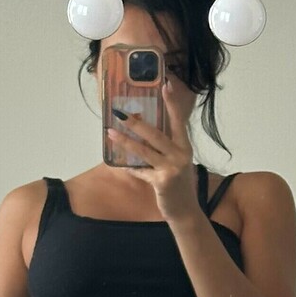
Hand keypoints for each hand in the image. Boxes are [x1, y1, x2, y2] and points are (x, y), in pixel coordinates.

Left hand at [106, 97, 198, 221]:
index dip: (172, 103)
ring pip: (144, 151)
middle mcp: (181, 155)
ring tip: (110, 132)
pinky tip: (122, 164)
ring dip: (125, 141)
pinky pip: (141, 171)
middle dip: (136, 123)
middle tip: (120, 112)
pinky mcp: (162, 182)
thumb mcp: (176, 162)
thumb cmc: (178, 184)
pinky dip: (131, 167)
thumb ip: (164, 148)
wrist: (185, 211)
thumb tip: (142, 131)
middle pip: (155, 134)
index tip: (165, 85)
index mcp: (185, 147)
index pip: (178, 120)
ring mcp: (172, 168)